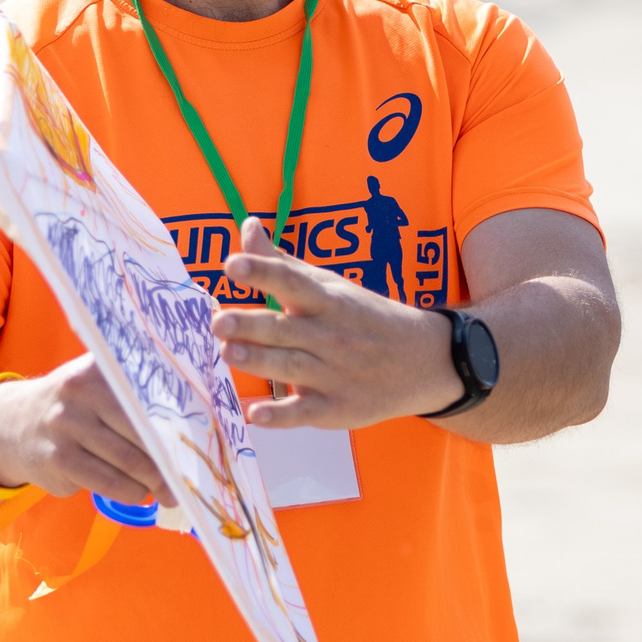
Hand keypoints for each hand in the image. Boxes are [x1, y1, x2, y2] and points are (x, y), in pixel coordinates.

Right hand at [0, 352, 174, 506]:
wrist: (12, 423)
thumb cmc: (73, 403)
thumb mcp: (93, 380)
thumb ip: (131, 387)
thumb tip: (191, 416)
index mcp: (97, 368)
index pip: (147, 396)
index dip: (176, 421)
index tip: (198, 441)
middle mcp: (79, 392)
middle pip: (142, 432)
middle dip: (170, 461)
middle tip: (190, 479)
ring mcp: (65, 426)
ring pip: (128, 461)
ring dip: (154, 482)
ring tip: (170, 491)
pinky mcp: (58, 460)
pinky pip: (107, 483)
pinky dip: (131, 492)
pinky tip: (141, 494)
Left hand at [213, 216, 460, 428]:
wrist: (422, 361)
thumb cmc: (361, 316)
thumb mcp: (329, 285)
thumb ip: (282, 263)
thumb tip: (247, 227)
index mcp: (326, 301)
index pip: (292, 282)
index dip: (262, 272)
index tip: (233, 265)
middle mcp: (329, 336)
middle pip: (285, 329)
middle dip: (251, 324)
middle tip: (219, 321)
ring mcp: (334, 374)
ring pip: (291, 367)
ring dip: (259, 360)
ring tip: (227, 352)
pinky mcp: (337, 408)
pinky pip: (306, 412)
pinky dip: (282, 415)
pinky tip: (257, 414)